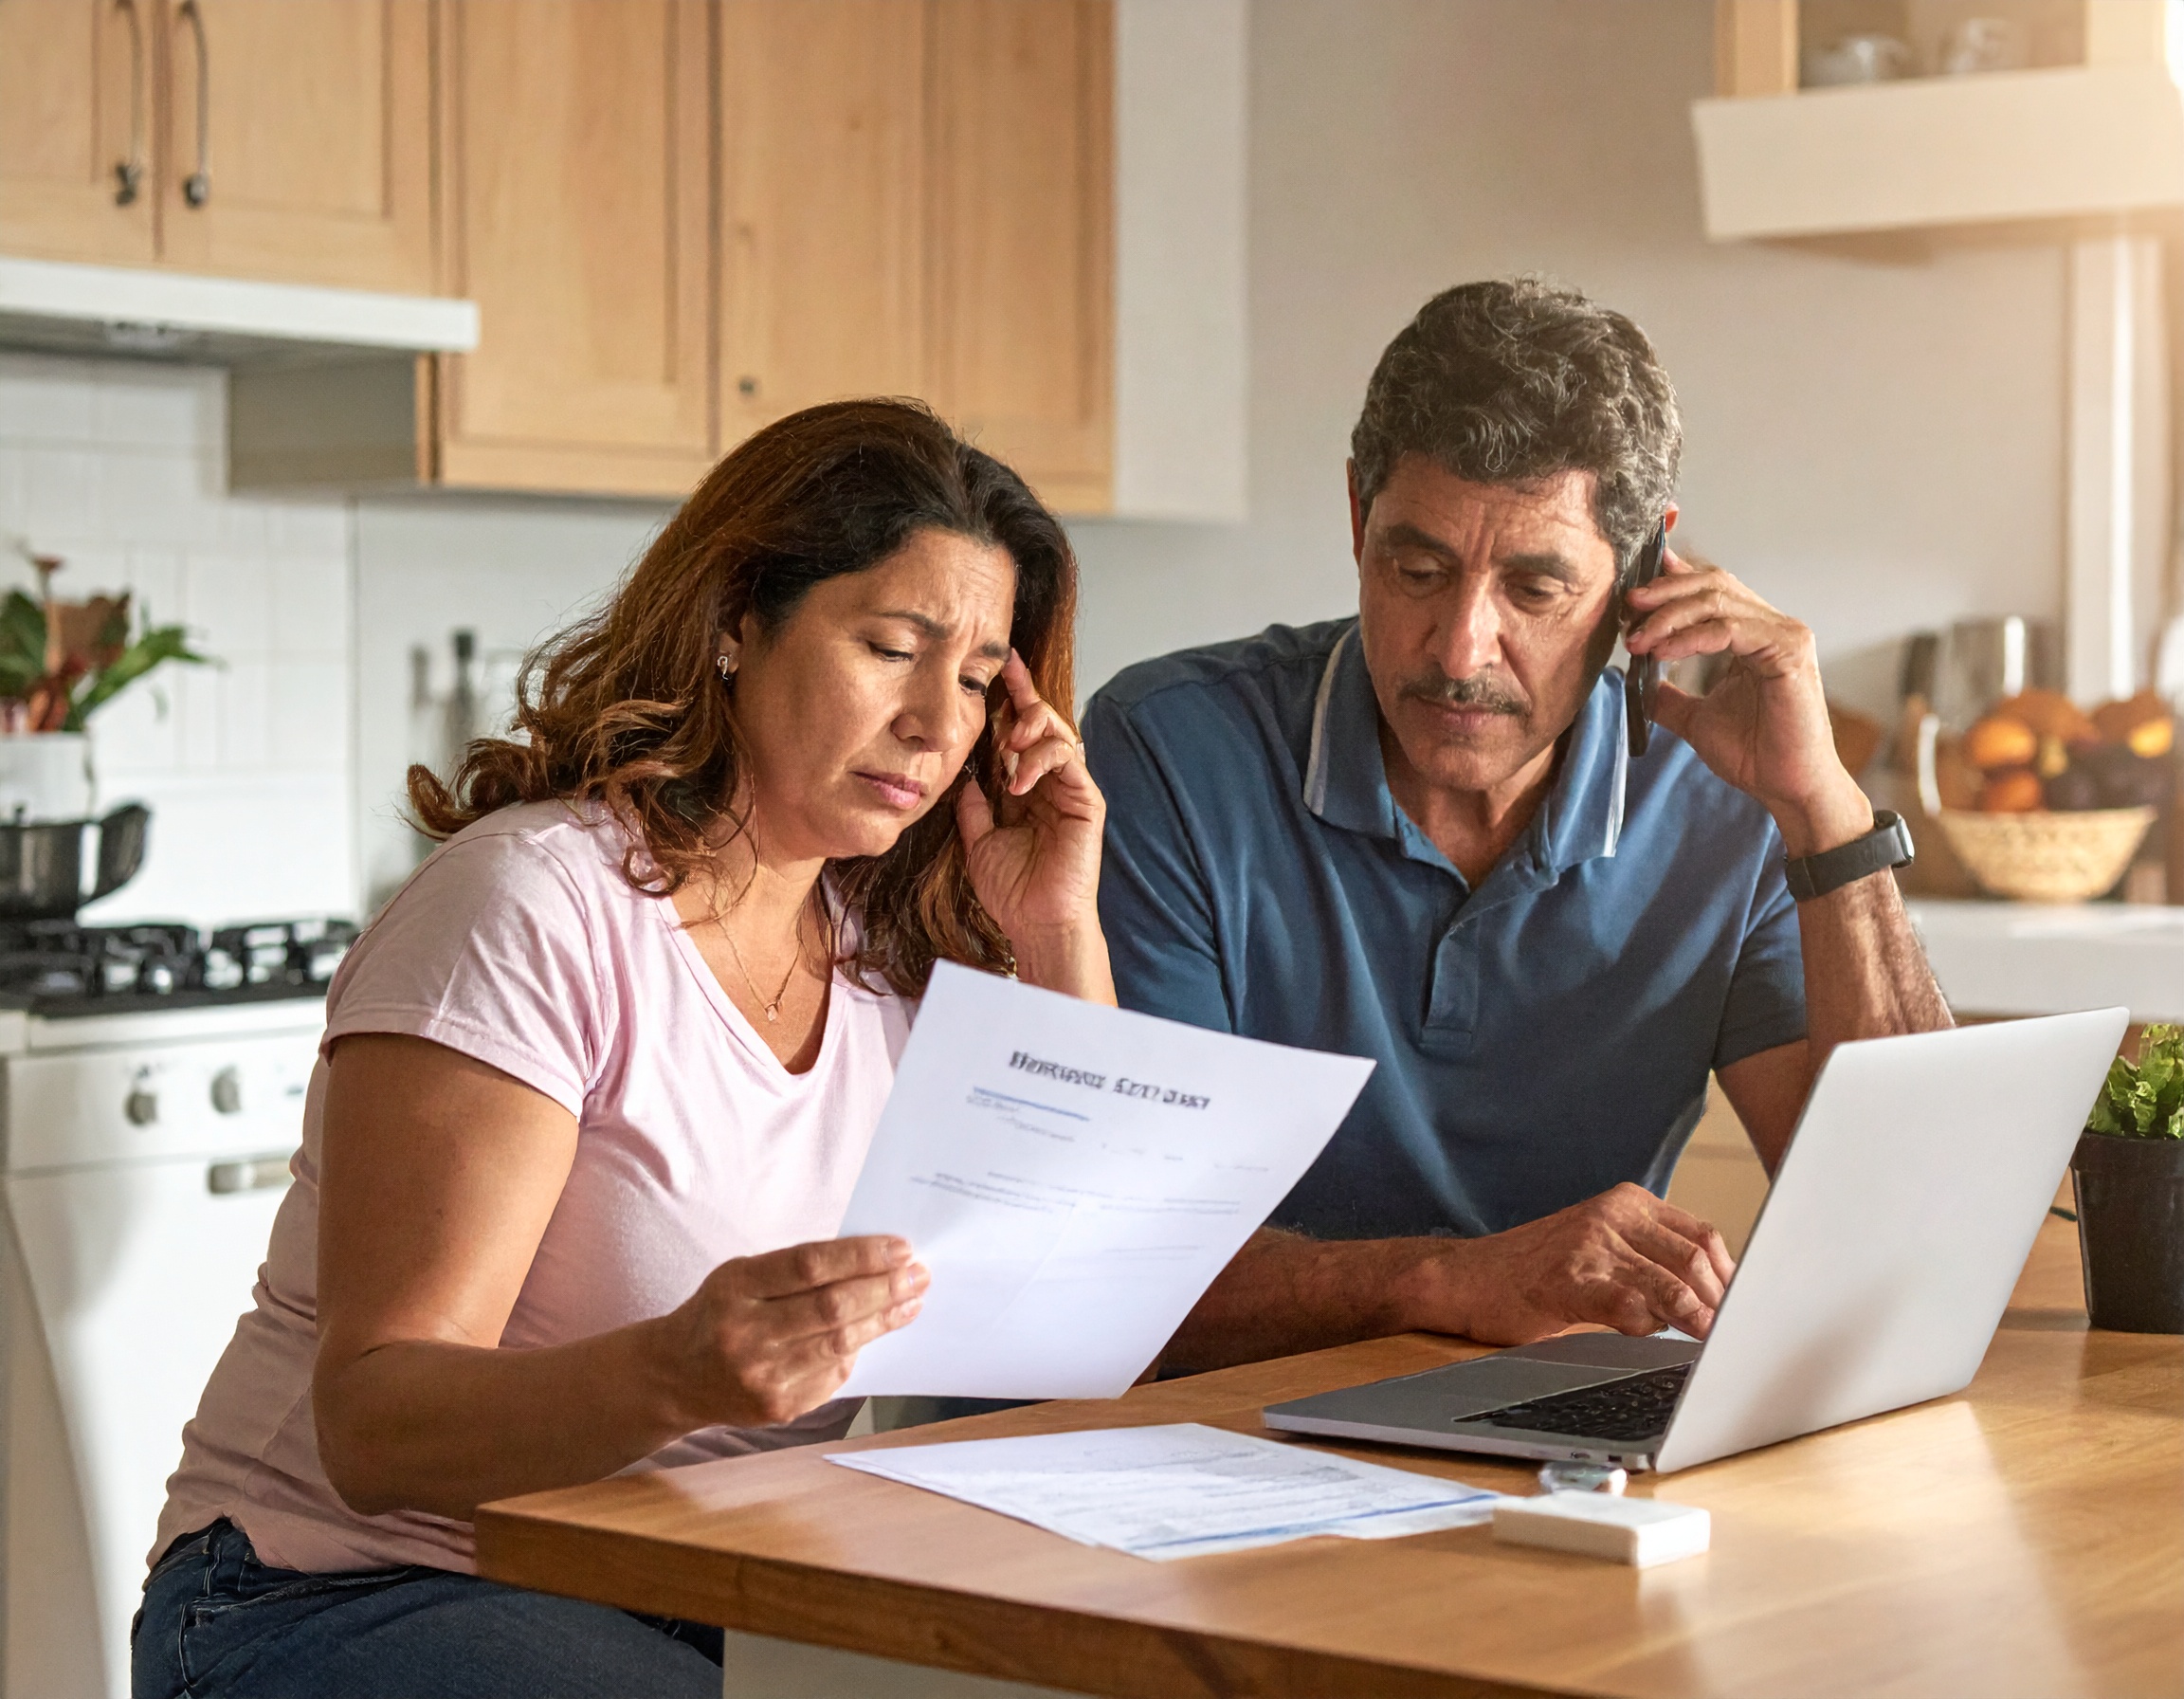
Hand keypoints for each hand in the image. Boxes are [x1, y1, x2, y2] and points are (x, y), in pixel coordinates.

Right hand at [661, 1236, 926, 1428]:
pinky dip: (857, 1350)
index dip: (860, 1255)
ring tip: (911, 1300)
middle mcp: (746, 1334)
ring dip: (883, 1319)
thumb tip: (871, 1261)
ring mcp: (762, 1376)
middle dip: (884, 1288)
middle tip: (919, 1274)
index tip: (901, 1248)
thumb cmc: (720, 1312)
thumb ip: (796, 1269)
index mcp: (735, 1287)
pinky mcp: (778, 1407)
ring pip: (840, 1344)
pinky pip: (833, 1375)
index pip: (808, 1266)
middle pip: (831, 1308)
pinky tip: (874, 1332)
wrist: (676, 1376)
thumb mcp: (742, 1275)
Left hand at [957, 651, 1112, 995]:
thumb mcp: (977, 839)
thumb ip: (973, 804)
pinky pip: (1069, 761)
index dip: (1012, 698)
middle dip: (1025, 697)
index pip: (1021, 733)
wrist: (1036, 924)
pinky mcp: (1087, 801)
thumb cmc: (1012, 890)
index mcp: (1027, 787)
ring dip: (1032, 727)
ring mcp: (1072, 790)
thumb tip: (963, 773)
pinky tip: (1017, 780)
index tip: (997, 666)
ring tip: (1007, 741)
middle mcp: (1052, 782)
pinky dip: (1041, 760)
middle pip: (1045, 722)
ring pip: (1061, 732)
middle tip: (1003, 684)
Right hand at [1408, 1183, 1735, 1344]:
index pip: (1703, 1236)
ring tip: (1710, 1345)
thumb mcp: (1602, 1248)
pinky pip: (1628, 1306)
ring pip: (1670, 1284)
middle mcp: (1613, 1215)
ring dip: (1697, 1321)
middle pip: (1695, 1259)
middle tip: (1735, 1338)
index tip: (1749, 1311)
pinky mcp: (1569, 1279)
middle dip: (1722, 1304)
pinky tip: (1650, 1338)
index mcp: (1627, 1202)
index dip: (1733, 1278)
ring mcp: (1590, 1244)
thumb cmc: (1538, 1272)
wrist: (1466, 1279)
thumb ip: (1651, 1261)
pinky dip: (1651, 1328)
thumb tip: (1717, 1301)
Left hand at [1625, 551, 1872, 856]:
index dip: (1671, 580)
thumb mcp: (1696, 719)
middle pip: (1712, 584)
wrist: (1786, 787)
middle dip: (1663, 592)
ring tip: (1637, 640)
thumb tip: (1632, 680)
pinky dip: (1691, 637)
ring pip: (1718, 601)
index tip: (1630, 593)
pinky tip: (1663, 653)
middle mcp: (1773, 626)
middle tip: (1627, 609)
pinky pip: (1730, 630)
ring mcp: (1785, 635)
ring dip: (1669, 617)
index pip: (1711, 589)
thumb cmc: (1754, 754)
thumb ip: (1668, 695)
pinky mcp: (1789, 651)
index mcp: (1754, 634)